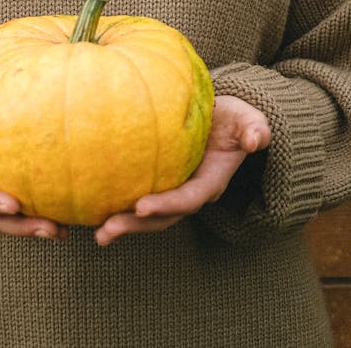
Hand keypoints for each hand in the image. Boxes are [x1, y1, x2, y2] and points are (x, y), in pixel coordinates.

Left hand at [94, 95, 270, 246]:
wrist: (226, 122)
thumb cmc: (235, 119)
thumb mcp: (249, 120)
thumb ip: (254, 129)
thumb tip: (257, 139)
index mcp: (211, 183)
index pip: (187, 198)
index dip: (166, 205)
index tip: (140, 207)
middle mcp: (191, 194)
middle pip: (163, 217)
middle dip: (135, 226)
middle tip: (105, 231)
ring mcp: (175, 192)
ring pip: (149, 216)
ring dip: (124, 225)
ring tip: (96, 232)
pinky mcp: (161, 185)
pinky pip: (139, 198)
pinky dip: (119, 206)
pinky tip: (93, 206)